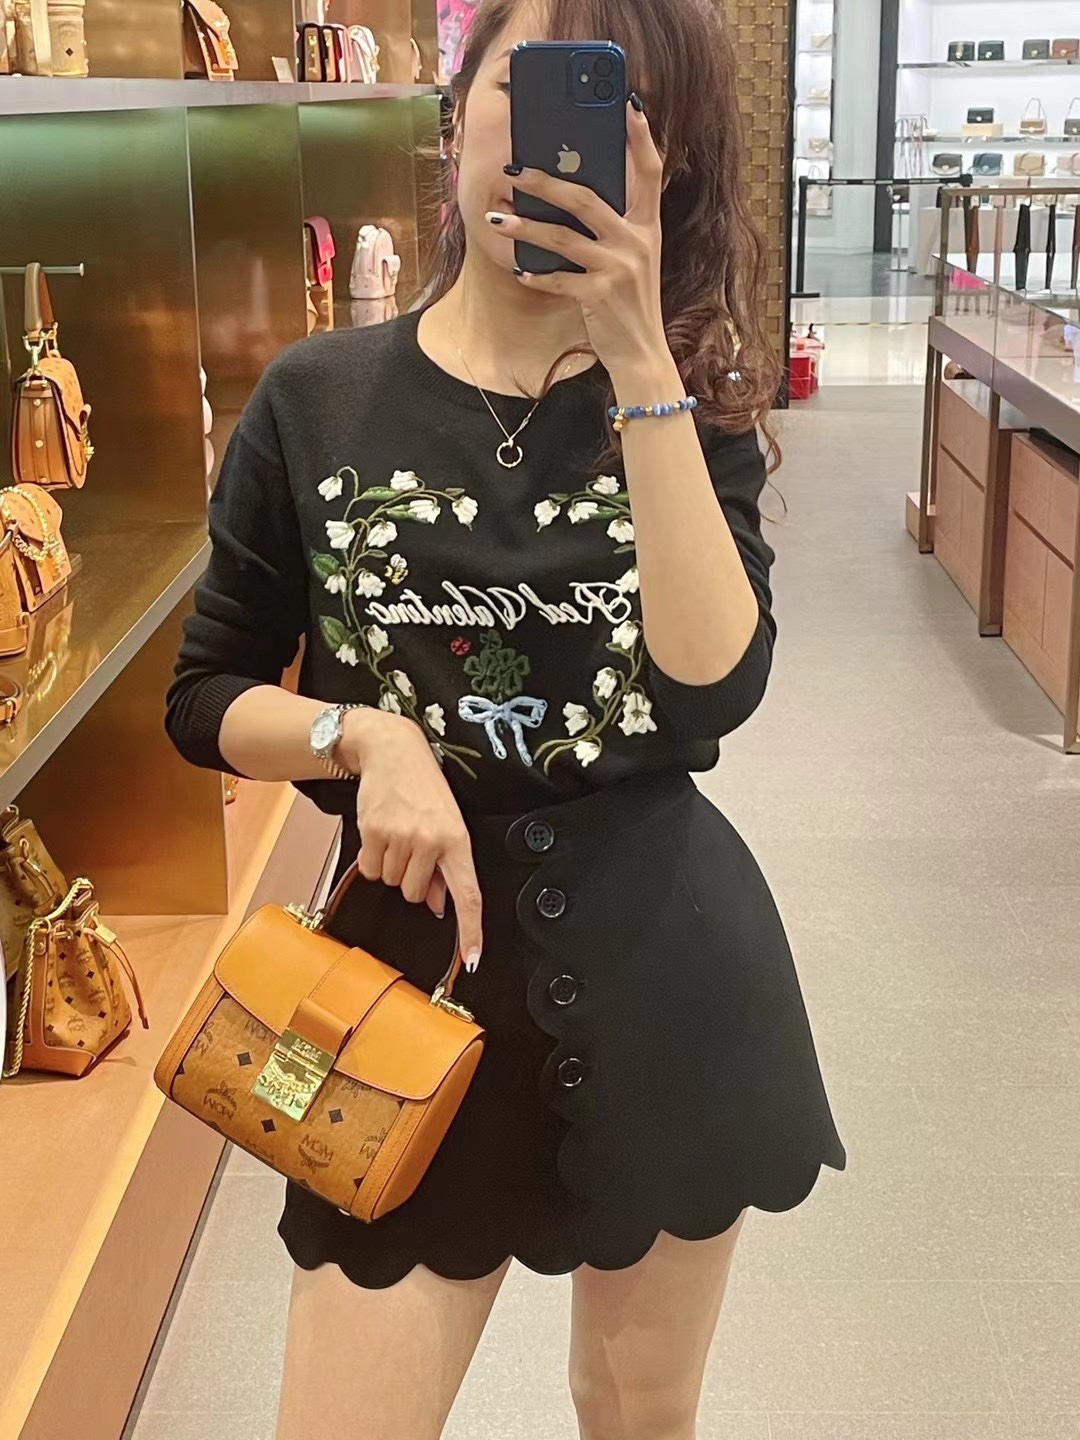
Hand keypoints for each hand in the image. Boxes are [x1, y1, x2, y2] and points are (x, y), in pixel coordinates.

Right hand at [343, 708, 483, 971]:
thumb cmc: (424, 787)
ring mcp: (401, 837)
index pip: (468, 894)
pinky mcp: (374, 833)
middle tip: (415, 847)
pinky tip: (382, 833)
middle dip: (414, 879)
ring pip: (394, 883)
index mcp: (458, 839)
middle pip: (418, 895)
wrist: (391, 750)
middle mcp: (431, 841)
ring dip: (394, 866)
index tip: (472, 958)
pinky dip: (374, 860)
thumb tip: (440, 905)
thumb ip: (445, 866)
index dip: (471, 930)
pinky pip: (373, 871)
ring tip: (399, 833)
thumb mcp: (447, 823)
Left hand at [487, 98, 667, 375]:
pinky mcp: (600, 296)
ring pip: (563, 237)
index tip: (628, 105)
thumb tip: (570, 195)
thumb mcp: (632, 260)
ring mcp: (619, 269)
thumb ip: (613, 229)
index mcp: (647, 227)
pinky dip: (535, 273)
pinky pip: (558, 278)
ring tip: (497, 217)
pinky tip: (518, 268)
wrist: (642, 355)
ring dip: (526, 225)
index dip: (641, 138)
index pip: (651, 172)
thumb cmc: (629, 304)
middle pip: (587, 198)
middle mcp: (637, 243)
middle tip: (515, 169)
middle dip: (547, 182)